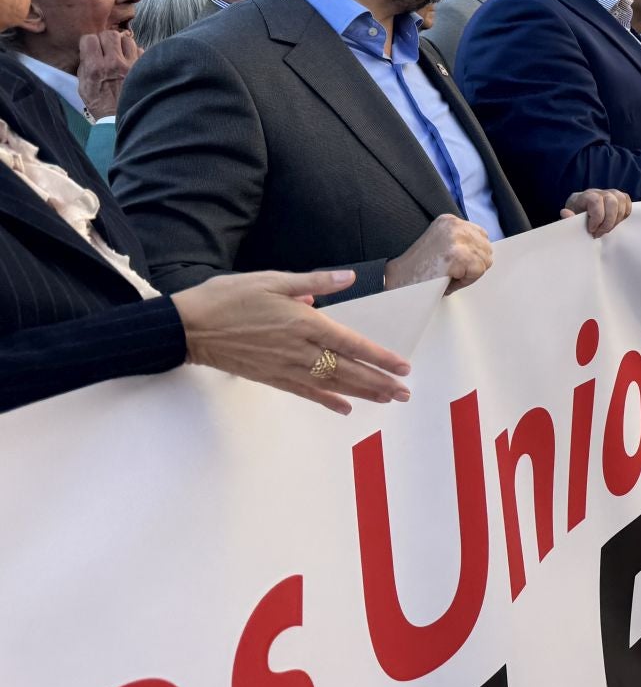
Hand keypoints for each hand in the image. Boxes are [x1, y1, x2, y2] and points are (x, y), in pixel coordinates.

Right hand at [77, 29, 140, 118]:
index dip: (89, 42)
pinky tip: (129, 62)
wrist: (121, 117)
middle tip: (104, 48)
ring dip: (121, 45)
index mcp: (95, 68)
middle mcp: (114, 64)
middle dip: (105, 39)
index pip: (90, 39)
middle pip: (110, 35)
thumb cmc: (99, 104)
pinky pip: (140, 50)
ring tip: (118, 54)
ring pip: (127, 40)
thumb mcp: (83, 86)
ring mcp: (132, 65)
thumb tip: (88, 50)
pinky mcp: (144, 68)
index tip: (90, 48)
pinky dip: (134, 54)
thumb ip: (84, 65)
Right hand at [175, 269, 410, 415]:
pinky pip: (305, 392)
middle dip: (379, 382)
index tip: (403, 367)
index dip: (379, 357)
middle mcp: (299, 349)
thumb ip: (314, 282)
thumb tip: (348, 278)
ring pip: (331, 383)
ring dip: (362, 392)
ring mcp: (284, 367)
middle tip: (406, 393)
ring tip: (388, 400)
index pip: (351, 343)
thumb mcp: (272, 279)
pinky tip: (345, 407)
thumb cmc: (228, 297)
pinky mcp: (270, 378)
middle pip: (347, 369)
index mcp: (303, 322)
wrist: (188, 327)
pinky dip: (327, 400)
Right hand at [384, 214, 492, 291]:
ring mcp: (457, 238)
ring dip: (469, 274)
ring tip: (448, 275)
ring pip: (485, 261)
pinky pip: (478, 271)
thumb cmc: (419, 268)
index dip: (473, 254)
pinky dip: (466, 281)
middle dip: (473, 265)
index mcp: (450, 220)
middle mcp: (455, 225)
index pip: (482, 236)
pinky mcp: (459, 255)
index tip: (455, 263)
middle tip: (451, 272)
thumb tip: (486, 250)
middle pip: (487, 248)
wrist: (397, 280)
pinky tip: (448, 279)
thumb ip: (462, 241)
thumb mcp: (442, 244)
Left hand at [560, 189, 631, 237]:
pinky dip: (623, 215)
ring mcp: (611, 193)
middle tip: (599, 233)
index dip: (597, 217)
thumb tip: (565, 213)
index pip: (596, 201)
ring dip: (616, 220)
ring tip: (605, 229)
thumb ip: (568, 218)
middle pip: (612, 202)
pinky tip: (613, 222)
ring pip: (621, 202)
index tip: (591, 229)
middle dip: (608, 222)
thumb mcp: (569, 219)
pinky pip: (627, 204)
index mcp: (586, 196)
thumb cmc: (576, 217)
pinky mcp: (620, 198)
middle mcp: (599, 192)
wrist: (581, 212)